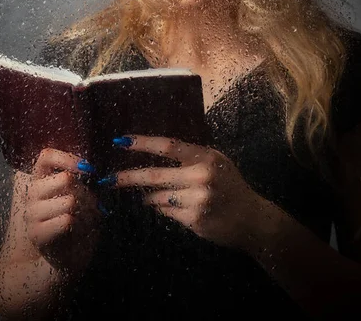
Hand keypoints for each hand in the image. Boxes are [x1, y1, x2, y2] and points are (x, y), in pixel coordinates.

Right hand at [25, 148, 101, 274]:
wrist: (66, 259)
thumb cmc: (77, 222)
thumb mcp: (82, 197)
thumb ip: (82, 182)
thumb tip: (89, 169)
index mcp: (43, 179)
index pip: (46, 156)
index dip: (67, 157)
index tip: (85, 167)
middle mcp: (33, 193)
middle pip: (65, 178)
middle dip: (86, 191)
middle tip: (90, 205)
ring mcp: (32, 214)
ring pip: (70, 200)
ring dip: (86, 211)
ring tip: (85, 221)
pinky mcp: (37, 233)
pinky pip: (67, 219)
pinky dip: (81, 226)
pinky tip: (78, 233)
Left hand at [109, 135, 257, 248]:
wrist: (252, 219)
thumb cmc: (230, 186)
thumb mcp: (216, 162)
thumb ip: (190, 157)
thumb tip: (154, 156)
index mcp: (206, 157)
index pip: (168, 146)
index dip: (143, 143)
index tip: (121, 141)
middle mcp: (201, 176)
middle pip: (155, 174)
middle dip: (128, 177)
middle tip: (108, 179)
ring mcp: (197, 199)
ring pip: (158, 197)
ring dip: (150, 196)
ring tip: (155, 195)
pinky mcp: (194, 219)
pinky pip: (167, 211)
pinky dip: (164, 208)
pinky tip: (177, 207)